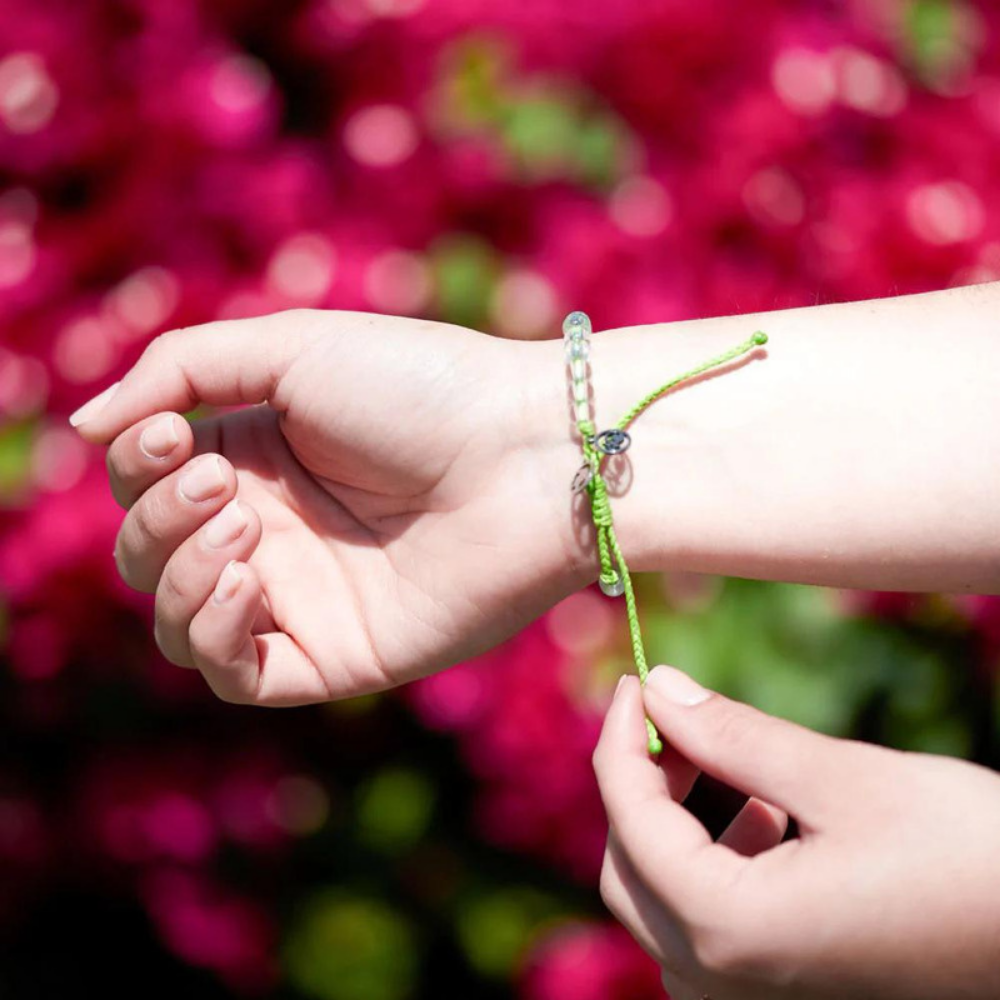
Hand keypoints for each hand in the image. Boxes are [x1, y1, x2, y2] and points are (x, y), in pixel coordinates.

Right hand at [71, 309, 585, 703]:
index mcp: (256, 455)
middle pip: (148, 551)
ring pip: (177, 620)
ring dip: (175, 572)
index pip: (146, 478)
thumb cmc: (422, 389)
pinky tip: (243, 580)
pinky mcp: (336, 654)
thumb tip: (87, 426)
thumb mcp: (292, 348)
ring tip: (239, 527)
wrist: (528, 458)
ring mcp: (302, 596)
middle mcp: (272, 529)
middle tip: (222, 482)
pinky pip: (234, 673)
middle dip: (158, 516)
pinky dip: (210, 631)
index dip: (137, 461)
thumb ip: (180, 370)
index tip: (171, 432)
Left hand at [593, 667, 999, 999]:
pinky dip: (712, 859)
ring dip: (676, 822)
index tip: (638, 679)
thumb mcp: (843, 780)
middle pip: (629, 869)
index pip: (629, 821)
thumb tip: (660, 687)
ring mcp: (752, 999)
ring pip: (662, 898)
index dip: (622, 739)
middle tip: (679, 715)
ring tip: (731, 764)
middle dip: (643, 783)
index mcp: (734, 933)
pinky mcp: (782, 989)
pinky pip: (705, 923)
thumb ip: (734, 735)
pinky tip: (765, 814)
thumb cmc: (970, 858)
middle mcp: (727, 984)